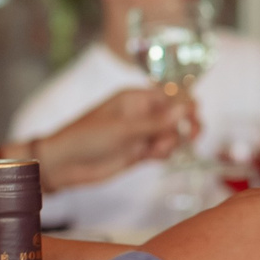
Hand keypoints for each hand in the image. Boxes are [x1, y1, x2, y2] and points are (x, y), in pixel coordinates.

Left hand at [36, 87, 186, 191]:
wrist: (64, 163)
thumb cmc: (87, 137)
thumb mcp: (123, 128)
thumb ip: (156, 121)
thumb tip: (186, 108)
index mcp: (136, 98)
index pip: (171, 96)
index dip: (186, 104)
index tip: (195, 117)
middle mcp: (142, 114)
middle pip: (176, 116)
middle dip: (186, 125)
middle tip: (192, 137)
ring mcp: (141, 134)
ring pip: (172, 135)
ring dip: (171, 143)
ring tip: (155, 151)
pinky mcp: (139, 153)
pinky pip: (162, 150)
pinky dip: (164, 154)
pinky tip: (154, 157)